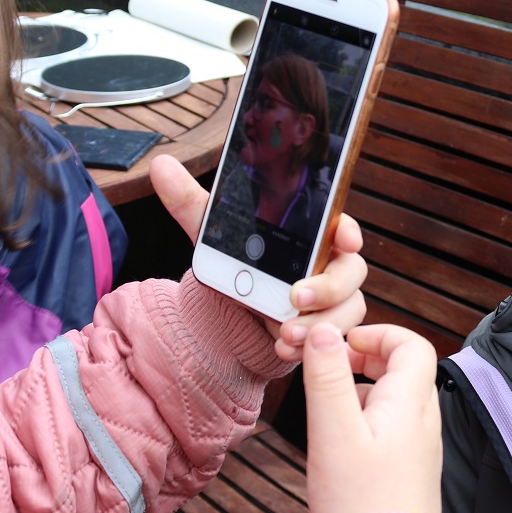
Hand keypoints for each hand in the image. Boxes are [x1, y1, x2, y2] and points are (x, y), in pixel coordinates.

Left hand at [149, 154, 367, 355]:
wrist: (235, 313)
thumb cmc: (238, 263)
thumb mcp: (214, 233)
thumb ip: (190, 201)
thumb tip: (161, 165)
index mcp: (314, 234)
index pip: (341, 226)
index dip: (348, 231)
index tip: (344, 238)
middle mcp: (331, 263)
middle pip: (350, 271)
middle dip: (329, 286)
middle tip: (295, 296)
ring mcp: (334, 298)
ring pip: (348, 308)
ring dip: (320, 322)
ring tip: (286, 333)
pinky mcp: (326, 326)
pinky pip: (335, 335)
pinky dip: (309, 344)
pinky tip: (283, 347)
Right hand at [300, 323, 441, 512]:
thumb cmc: (359, 502)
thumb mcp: (334, 432)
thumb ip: (328, 378)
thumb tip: (325, 332)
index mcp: (411, 404)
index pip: (411, 345)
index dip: (378, 333)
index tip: (343, 343)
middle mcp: (423, 422)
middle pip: (404, 369)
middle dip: (366, 358)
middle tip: (330, 366)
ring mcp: (419, 448)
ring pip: (394, 399)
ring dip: (362, 389)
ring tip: (327, 404)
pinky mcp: (407, 471)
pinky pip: (391, 427)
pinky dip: (366, 418)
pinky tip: (339, 440)